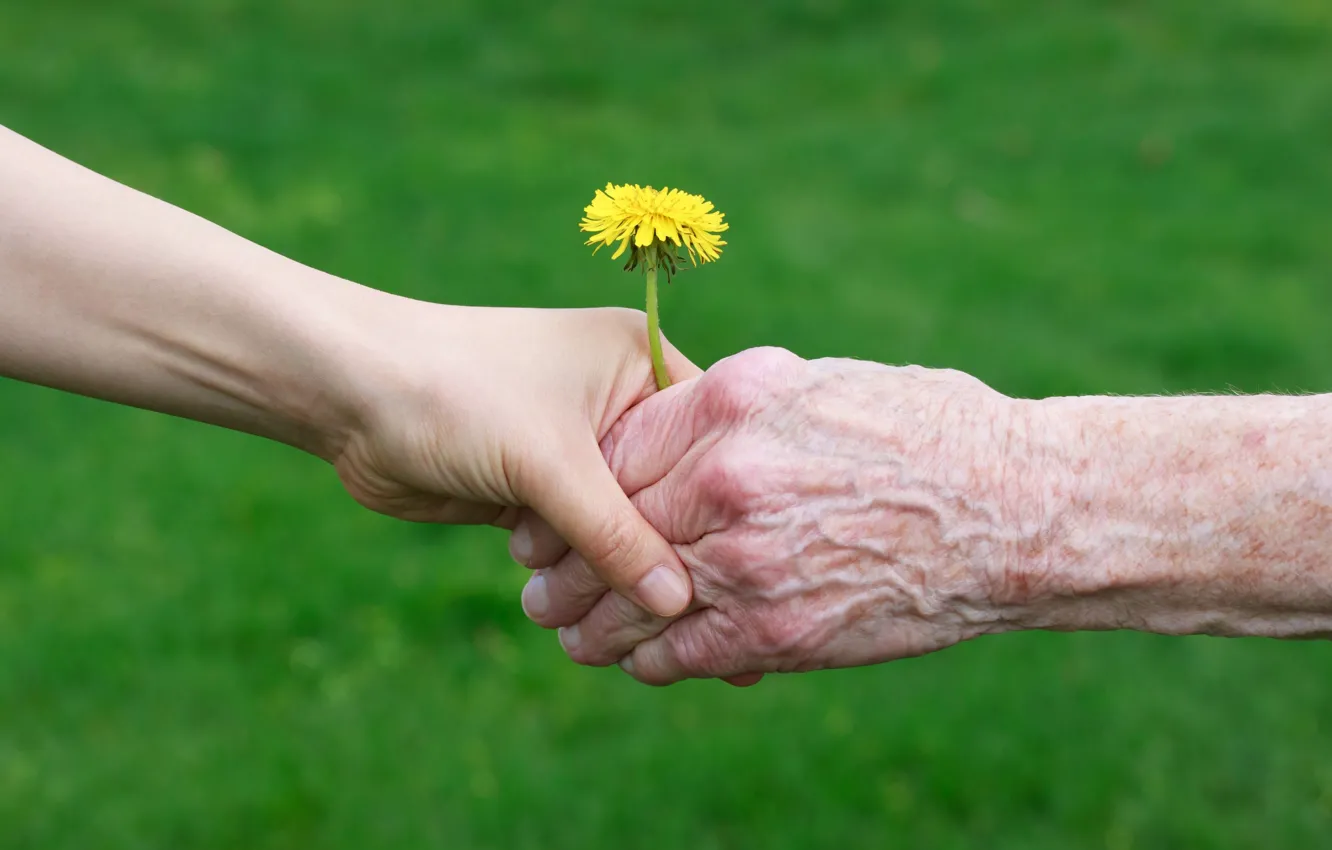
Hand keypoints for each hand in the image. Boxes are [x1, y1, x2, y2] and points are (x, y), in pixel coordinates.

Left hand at [334, 303, 698, 617]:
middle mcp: (617, 401)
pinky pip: (578, 542)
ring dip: (609, 569)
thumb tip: (678, 602)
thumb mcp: (550, 463)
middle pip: (668, 492)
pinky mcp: (537, 487)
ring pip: (619, 526)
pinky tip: (578, 611)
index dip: (723, 504)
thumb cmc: (456, 393)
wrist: (348, 397)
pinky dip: (574, 572)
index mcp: (638, 361)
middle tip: (687, 616)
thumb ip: (618, 535)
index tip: (745, 569)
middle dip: (664, 550)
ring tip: (617, 618)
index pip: (708, 439)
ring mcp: (576, 447)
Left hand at [524, 347, 1032, 683]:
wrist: (1015, 510)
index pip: (616, 450)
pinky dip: (648, 658)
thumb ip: (739, 404)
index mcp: (733, 404)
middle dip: (563, 558)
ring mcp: (749, 557)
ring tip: (565, 628)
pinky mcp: (777, 629)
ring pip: (633, 597)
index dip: (577, 486)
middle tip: (534, 578)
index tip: (556, 506)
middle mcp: (729, 477)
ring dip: (589, 620)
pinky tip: (634, 659)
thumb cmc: (930, 431)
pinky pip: (682, 650)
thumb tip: (678, 418)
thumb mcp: (824, 384)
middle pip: (609, 524)